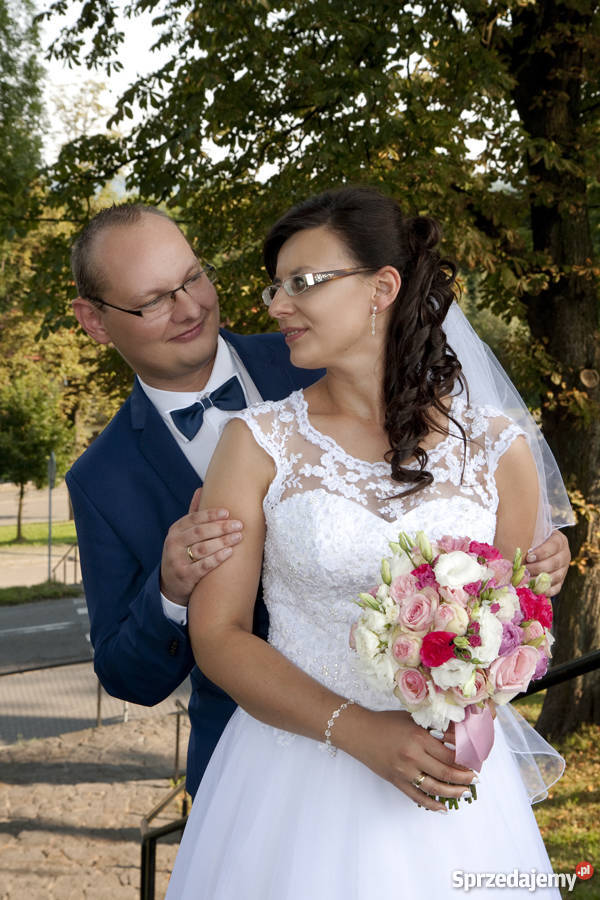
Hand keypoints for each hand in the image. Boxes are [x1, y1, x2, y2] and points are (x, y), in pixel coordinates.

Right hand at [160, 489, 242, 605]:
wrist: (169, 584)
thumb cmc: (182, 553)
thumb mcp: (183, 534)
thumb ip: (193, 514)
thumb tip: (201, 488)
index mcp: (175, 530)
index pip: (194, 518)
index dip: (211, 514)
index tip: (228, 512)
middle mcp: (174, 543)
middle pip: (199, 532)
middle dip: (221, 527)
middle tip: (239, 524)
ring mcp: (178, 560)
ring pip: (202, 548)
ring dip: (222, 541)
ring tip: (238, 537)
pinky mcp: (185, 576)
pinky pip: (203, 566)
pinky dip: (217, 558)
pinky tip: (229, 552)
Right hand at [341, 708, 475, 811]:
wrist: (360, 732)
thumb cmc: (387, 722)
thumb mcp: (412, 719)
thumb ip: (433, 728)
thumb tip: (458, 736)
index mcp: (418, 738)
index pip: (449, 754)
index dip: (465, 760)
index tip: (475, 761)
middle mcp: (413, 756)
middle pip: (445, 773)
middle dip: (464, 778)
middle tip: (476, 779)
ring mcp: (404, 772)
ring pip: (434, 788)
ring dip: (453, 792)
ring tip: (465, 792)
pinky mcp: (396, 781)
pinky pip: (417, 797)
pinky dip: (432, 804)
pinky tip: (443, 807)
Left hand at [526, 529, 569, 595]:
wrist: (537, 550)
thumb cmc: (530, 540)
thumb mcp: (530, 536)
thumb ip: (525, 540)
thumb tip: (512, 551)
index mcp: (559, 540)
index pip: (553, 545)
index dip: (541, 552)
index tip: (528, 557)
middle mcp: (564, 555)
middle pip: (554, 563)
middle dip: (538, 568)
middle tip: (524, 570)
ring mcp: (564, 569)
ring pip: (556, 576)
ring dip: (539, 580)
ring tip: (525, 581)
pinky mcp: (560, 581)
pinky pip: (556, 588)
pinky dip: (545, 591)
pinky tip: (533, 590)